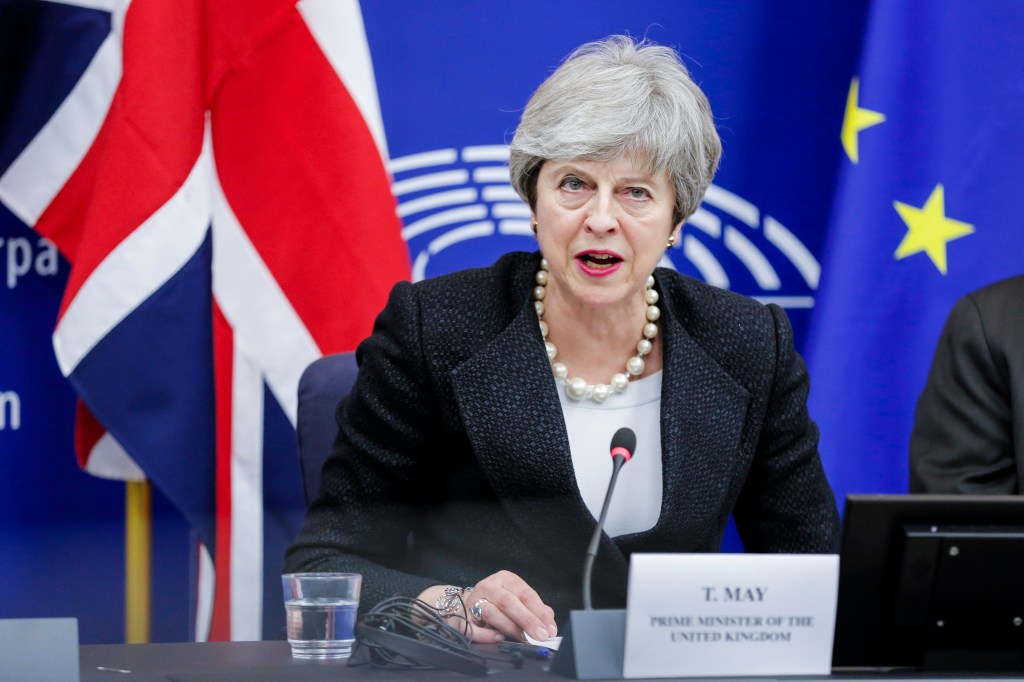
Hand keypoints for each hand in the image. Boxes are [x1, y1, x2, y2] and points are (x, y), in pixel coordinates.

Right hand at [417, 571, 556, 643]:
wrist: (461, 604)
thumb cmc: (495, 603)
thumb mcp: (516, 600)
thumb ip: (533, 609)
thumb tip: (548, 621)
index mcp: (505, 579)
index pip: (525, 593)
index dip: (539, 612)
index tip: (549, 628)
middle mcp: (488, 586)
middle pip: (509, 602)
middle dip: (527, 620)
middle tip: (540, 635)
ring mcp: (473, 600)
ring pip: (492, 613)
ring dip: (510, 627)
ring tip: (523, 638)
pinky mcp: (462, 617)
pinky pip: (473, 628)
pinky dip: (486, 635)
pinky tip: (498, 638)